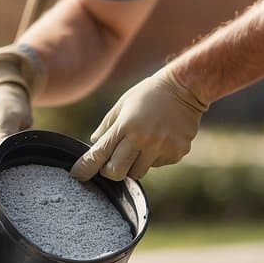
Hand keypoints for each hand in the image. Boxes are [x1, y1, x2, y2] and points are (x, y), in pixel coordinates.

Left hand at [70, 66, 208, 181]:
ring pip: (138, 172)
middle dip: (111, 171)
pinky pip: (157, 164)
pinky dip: (154, 157)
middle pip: (117, 172)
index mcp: (126, 125)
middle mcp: (143, 138)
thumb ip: (107, 127)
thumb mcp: (123, 104)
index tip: (77, 175)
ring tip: (142, 143)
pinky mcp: (177, 152)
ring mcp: (162, 147)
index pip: (100, 153)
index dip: (86, 167)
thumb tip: (95, 145)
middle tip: (112, 164)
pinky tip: (161, 138)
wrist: (185, 87)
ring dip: (134, 164)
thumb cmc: (149, 94)